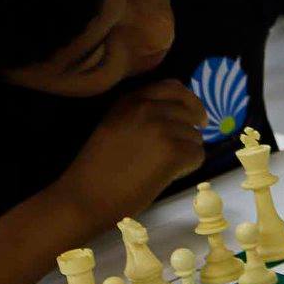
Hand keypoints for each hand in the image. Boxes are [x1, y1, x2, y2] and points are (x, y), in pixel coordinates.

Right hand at [53, 80, 206, 223]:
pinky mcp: (172, 151)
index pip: (174, 87)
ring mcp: (160, 128)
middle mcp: (146, 107)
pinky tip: (167, 176)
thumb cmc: (97, 169)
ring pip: (195, 136)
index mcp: (130, 100)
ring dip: (186, 152)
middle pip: (190, 112)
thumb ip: (142, 114)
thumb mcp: (115, 126)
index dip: (190, 103)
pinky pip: (198, 155)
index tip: (195, 118)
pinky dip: (188, 168)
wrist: (86, 196)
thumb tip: (181, 114)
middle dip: (189, 132)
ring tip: (161, 167)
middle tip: (181, 150)